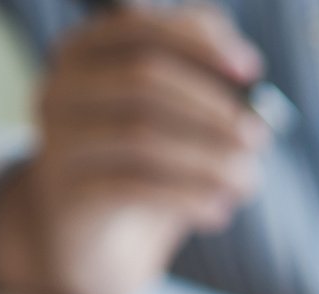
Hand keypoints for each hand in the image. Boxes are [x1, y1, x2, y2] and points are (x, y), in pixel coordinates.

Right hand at [0, 5, 269, 293]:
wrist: (93, 239)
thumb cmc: (142, 164)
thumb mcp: (171, 117)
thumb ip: (201, 78)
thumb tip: (245, 68)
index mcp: (85, 51)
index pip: (139, 28)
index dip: (198, 44)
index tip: (251, 71)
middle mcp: (61, 87)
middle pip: (142, 79)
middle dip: (211, 108)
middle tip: (259, 138)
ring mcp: (58, 139)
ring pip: (141, 135)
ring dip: (208, 159)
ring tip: (248, 182)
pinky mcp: (67, 192)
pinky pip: (134, 187)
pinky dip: (188, 197)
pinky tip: (220, 212)